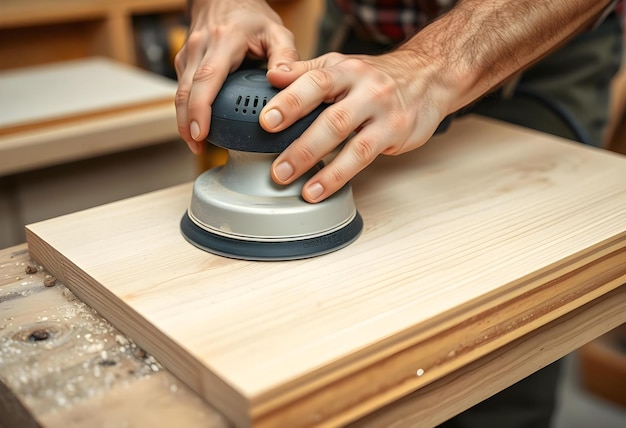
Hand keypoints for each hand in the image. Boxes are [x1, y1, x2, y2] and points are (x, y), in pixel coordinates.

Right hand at [174, 0, 298, 153]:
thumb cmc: (250, 16)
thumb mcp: (277, 31)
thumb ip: (285, 56)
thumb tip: (282, 80)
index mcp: (224, 41)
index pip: (207, 78)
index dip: (201, 108)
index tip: (202, 132)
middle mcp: (200, 47)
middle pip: (186, 91)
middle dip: (187, 123)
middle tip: (198, 146)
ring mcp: (188, 55)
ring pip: (180, 93)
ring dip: (184, 121)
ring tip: (197, 144)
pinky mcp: (184, 63)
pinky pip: (182, 90)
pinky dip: (187, 111)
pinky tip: (197, 128)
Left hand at [261, 49, 452, 202]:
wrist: (429, 76)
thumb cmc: (378, 76)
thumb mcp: (342, 64)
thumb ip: (306, 71)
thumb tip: (272, 76)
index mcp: (346, 70)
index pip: (315, 82)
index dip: (290, 101)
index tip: (267, 121)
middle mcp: (365, 88)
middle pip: (331, 117)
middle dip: (301, 145)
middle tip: (278, 169)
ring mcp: (382, 112)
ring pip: (349, 140)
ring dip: (320, 166)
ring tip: (295, 184)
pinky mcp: (394, 133)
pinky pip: (363, 157)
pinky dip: (338, 175)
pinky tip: (320, 189)